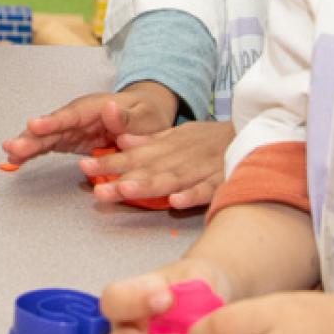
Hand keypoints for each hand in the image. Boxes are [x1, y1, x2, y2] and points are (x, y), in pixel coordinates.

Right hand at [2, 81, 178, 164]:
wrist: (147, 118)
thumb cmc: (147, 114)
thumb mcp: (145, 116)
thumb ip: (128, 117)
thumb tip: (110, 108)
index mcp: (96, 107)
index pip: (72, 115)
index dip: (52, 122)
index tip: (34, 125)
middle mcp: (79, 116)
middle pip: (53, 127)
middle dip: (32, 136)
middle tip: (12, 146)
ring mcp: (73, 129)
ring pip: (46, 137)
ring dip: (27, 145)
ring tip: (9, 154)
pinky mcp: (71, 141)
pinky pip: (49, 146)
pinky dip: (33, 152)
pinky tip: (16, 160)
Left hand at [83, 118, 232, 208]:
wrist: (250, 132)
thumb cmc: (206, 140)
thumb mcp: (175, 135)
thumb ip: (148, 141)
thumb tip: (119, 141)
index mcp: (166, 148)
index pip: (132, 157)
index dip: (108, 163)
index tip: (84, 167)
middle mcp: (179, 158)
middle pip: (147, 171)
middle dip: (121, 179)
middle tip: (97, 189)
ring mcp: (199, 169)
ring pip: (171, 179)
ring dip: (149, 185)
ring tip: (126, 191)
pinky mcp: (221, 180)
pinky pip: (206, 189)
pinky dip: (192, 194)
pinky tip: (177, 201)